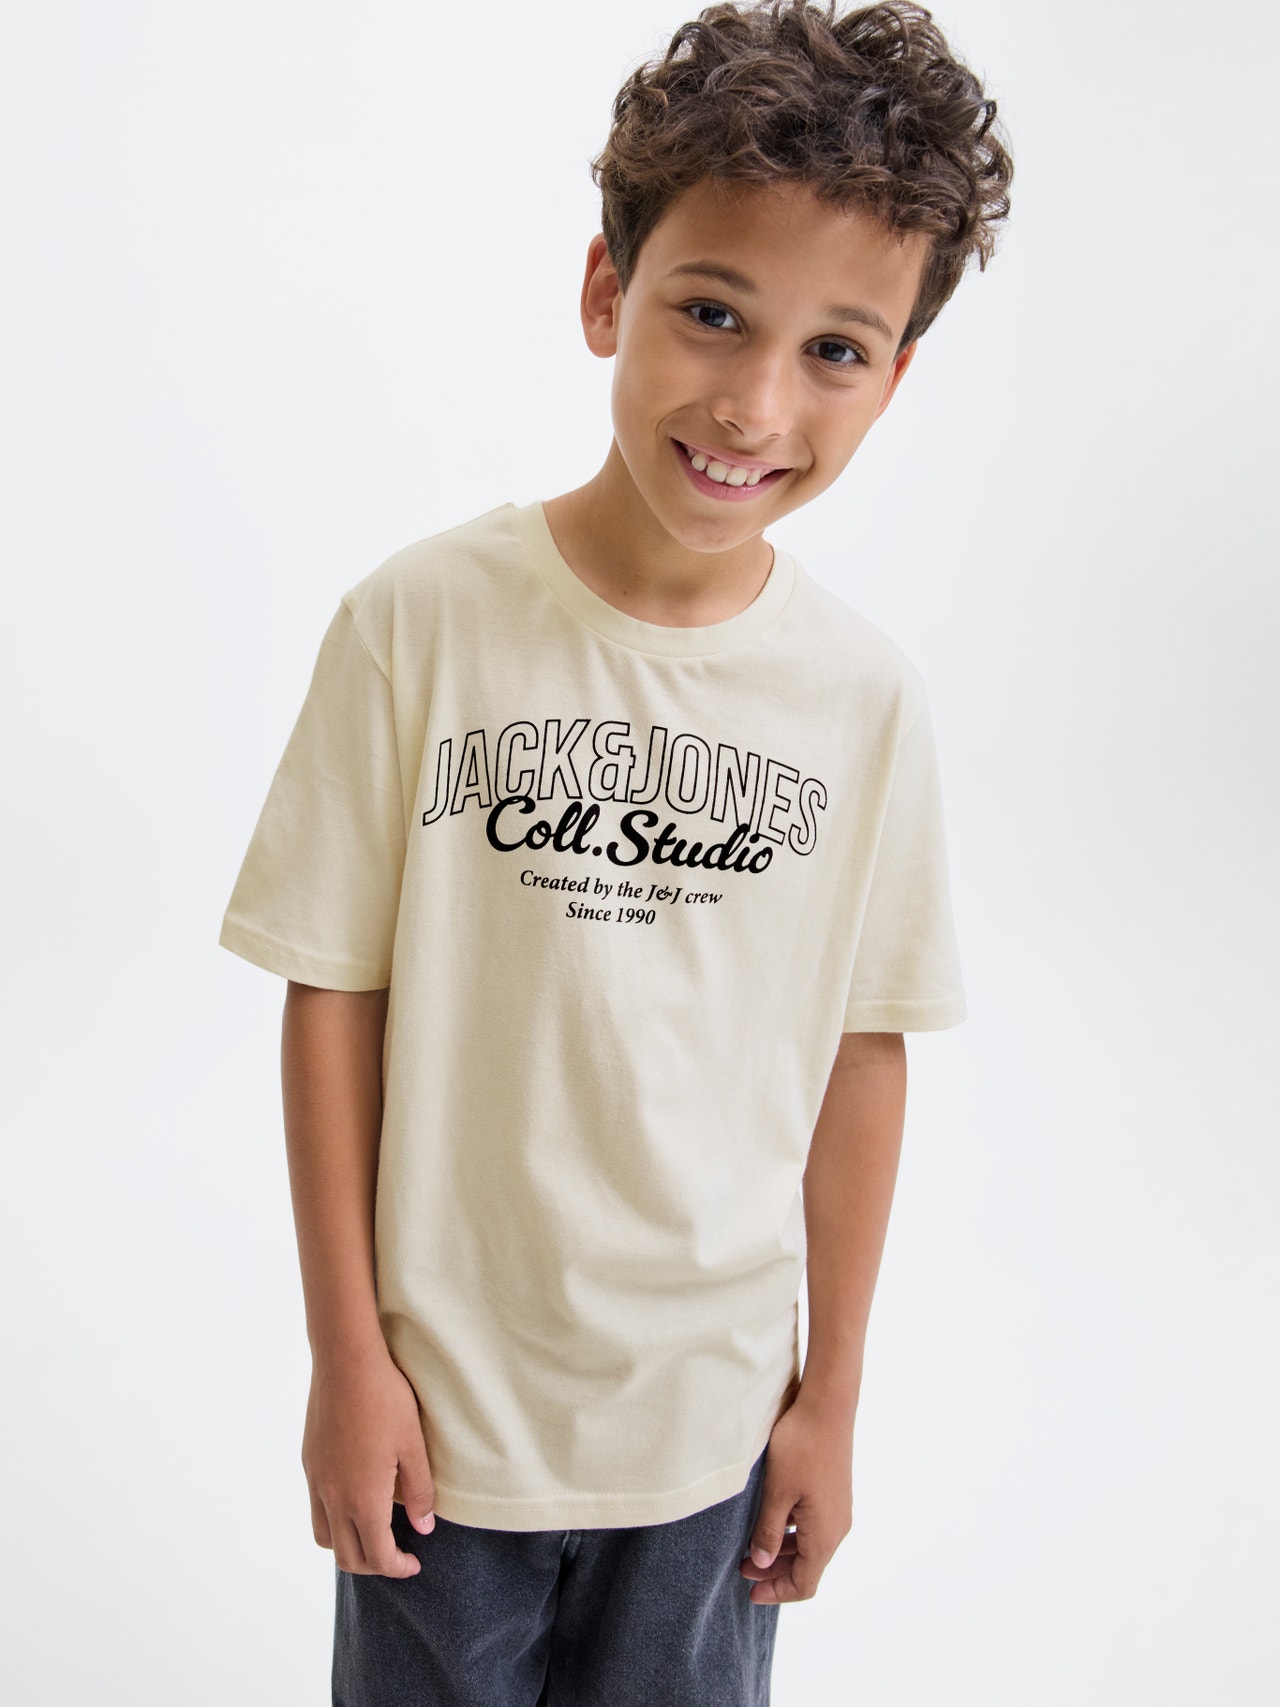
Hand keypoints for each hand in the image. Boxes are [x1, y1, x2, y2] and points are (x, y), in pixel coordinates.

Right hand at [302, 1346, 436, 1577]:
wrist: (345, 1362)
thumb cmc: (385, 1399)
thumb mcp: (413, 1445)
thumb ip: (419, 1491)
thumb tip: (423, 1528)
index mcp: (363, 1500)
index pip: (377, 1557)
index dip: (397, 1568)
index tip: (414, 1563)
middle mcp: (333, 1498)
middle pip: (347, 1558)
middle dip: (374, 1566)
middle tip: (397, 1555)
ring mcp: (316, 1481)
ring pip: (325, 1537)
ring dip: (348, 1546)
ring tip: (373, 1532)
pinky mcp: (309, 1463)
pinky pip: (316, 1508)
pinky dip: (334, 1520)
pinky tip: (355, 1499)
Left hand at [739, 1398, 853, 1602]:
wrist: (827, 1407)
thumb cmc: (800, 1447)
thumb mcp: (777, 1492)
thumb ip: (768, 1532)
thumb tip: (762, 1563)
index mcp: (825, 1535)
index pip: (804, 1584)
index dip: (777, 1593)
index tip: (750, 1593)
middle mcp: (837, 1527)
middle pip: (807, 1567)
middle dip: (775, 1573)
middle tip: (742, 1570)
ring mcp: (838, 1510)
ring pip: (810, 1547)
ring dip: (782, 1552)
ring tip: (751, 1549)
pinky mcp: (834, 1493)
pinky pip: (813, 1527)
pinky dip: (791, 1534)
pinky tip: (770, 1522)